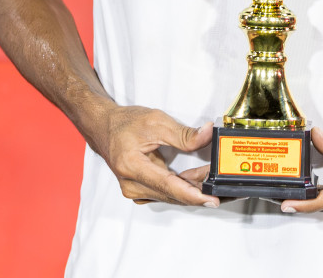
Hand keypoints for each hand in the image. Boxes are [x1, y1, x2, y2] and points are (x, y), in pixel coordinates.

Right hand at [88, 105, 218, 206]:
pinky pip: (165, 194)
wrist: (104, 127)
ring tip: (209, 172)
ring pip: (170, 196)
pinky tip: (194, 178)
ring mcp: (134, 190)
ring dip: (191, 187)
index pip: (167, 186)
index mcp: (132, 166)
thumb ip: (184, 133)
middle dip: (198, 187)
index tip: (211, 200)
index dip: (192, 194)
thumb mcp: (156, 122)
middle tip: (219, 178)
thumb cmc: (124, 123)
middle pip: (172, 194)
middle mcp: (131, 184)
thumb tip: (207, 134)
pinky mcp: (139, 190)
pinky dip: (181, 187)